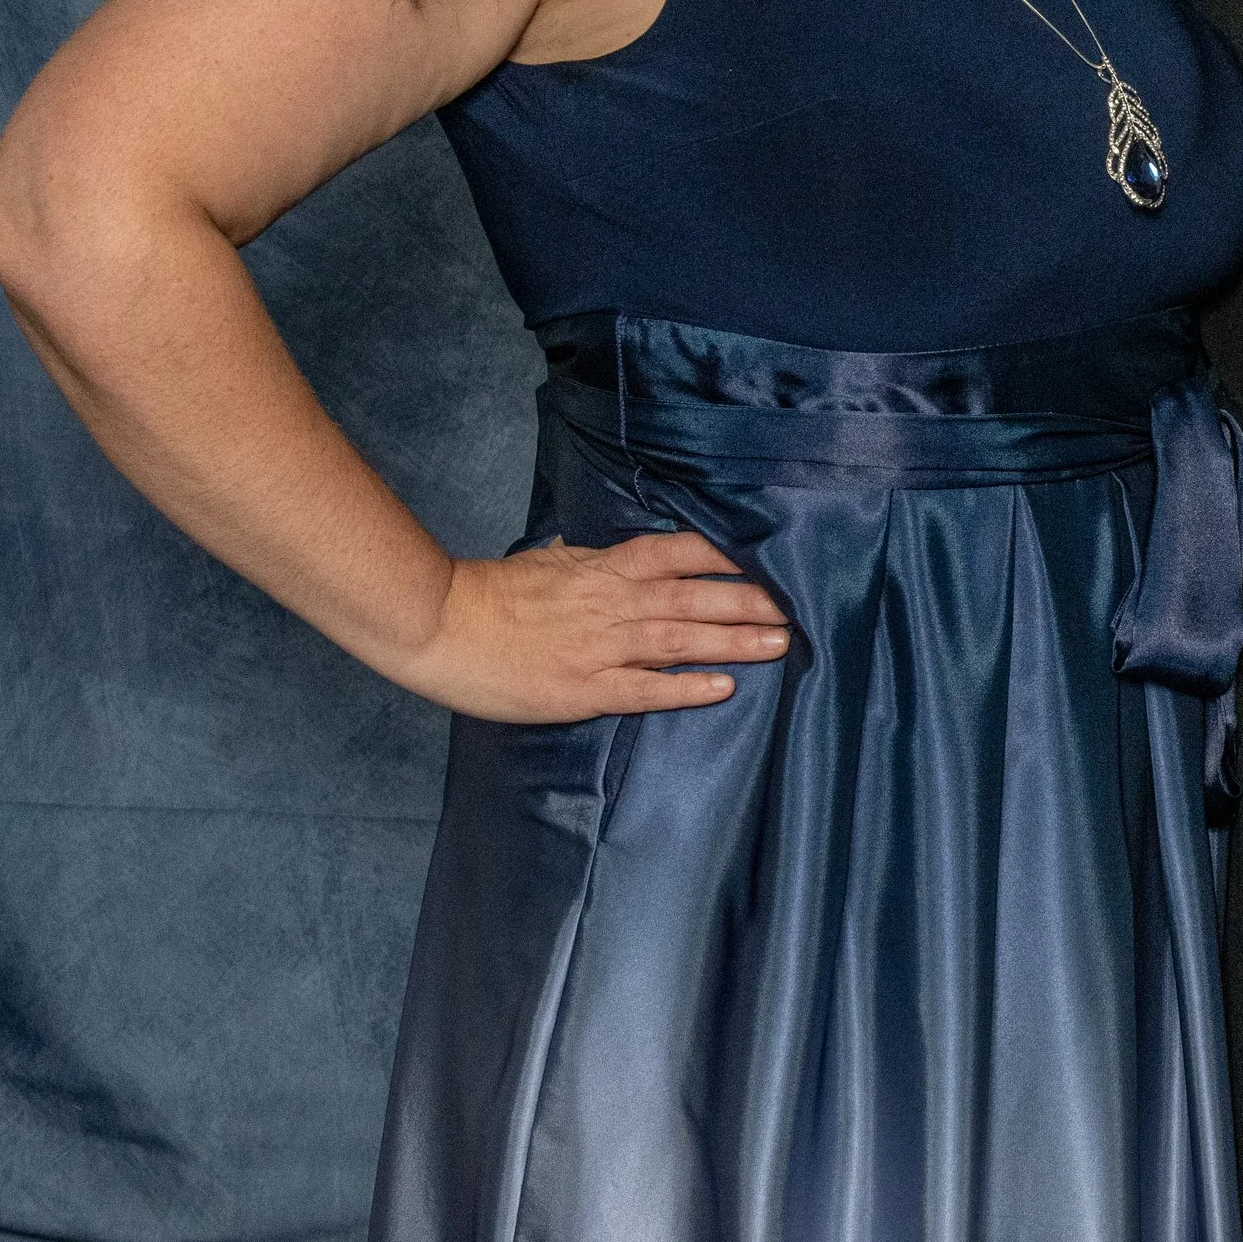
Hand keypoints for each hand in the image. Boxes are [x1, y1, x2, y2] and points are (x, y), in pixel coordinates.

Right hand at [393, 530, 789, 720]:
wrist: (442, 624)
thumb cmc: (493, 592)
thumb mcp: (552, 560)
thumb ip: (594, 561)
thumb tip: (620, 555)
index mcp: (606, 567)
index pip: (680, 552)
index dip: (728, 557)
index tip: (771, 561)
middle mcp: (613, 602)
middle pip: (695, 596)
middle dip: (750, 601)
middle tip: (799, 606)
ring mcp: (601, 646)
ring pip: (681, 639)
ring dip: (734, 641)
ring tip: (781, 644)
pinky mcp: (585, 688)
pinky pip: (645, 690)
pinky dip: (685, 688)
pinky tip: (723, 688)